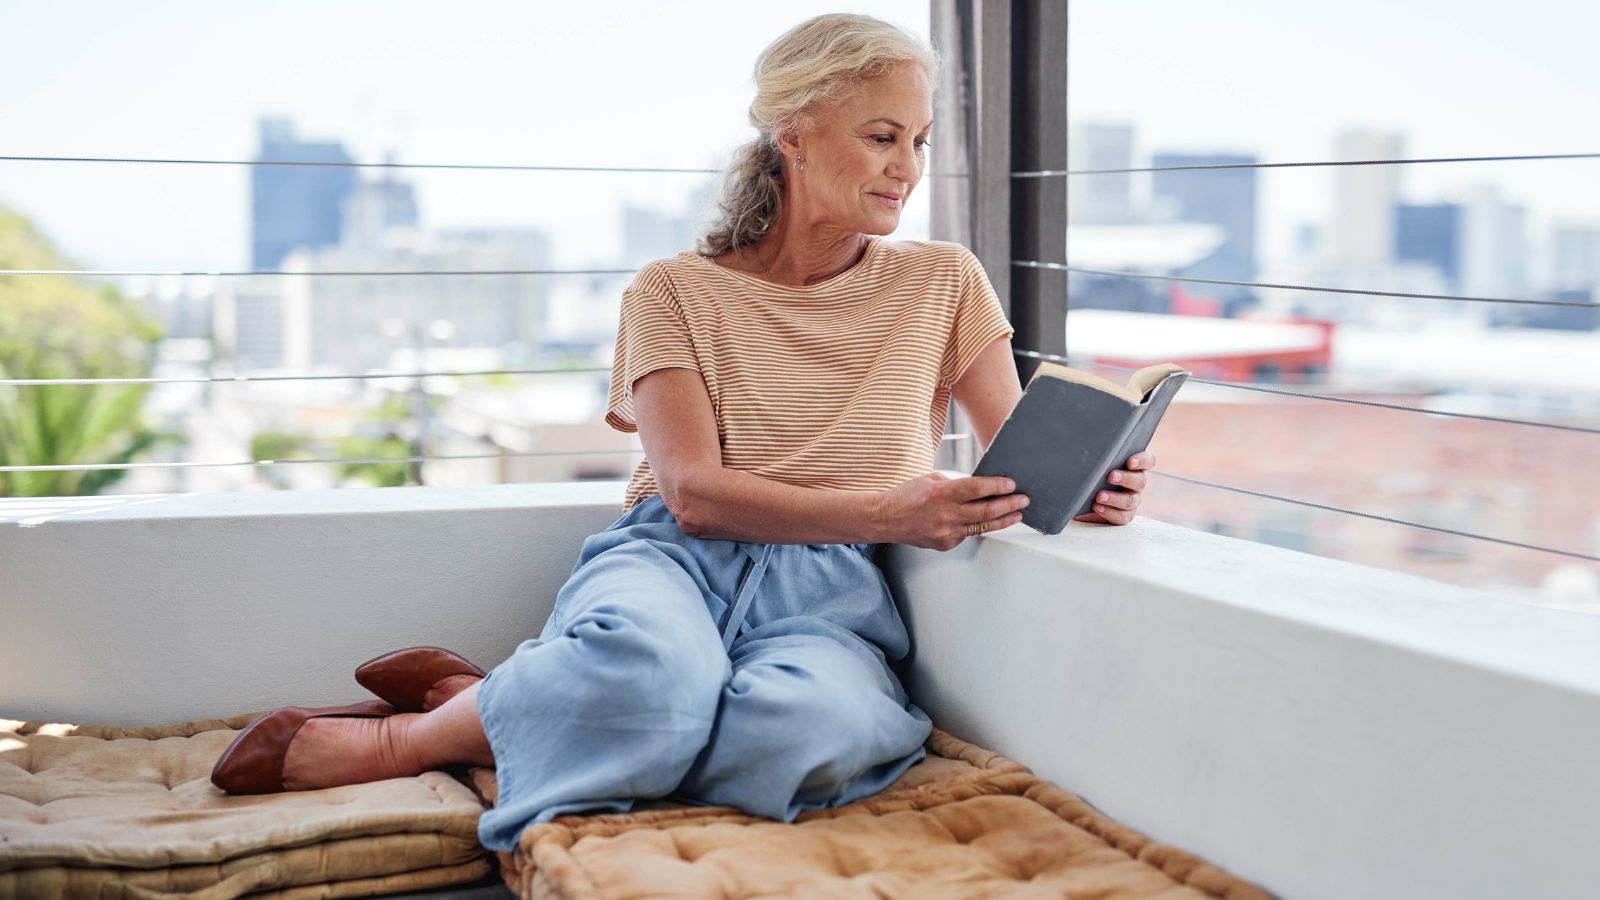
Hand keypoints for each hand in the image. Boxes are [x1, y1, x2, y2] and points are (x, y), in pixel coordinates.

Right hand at [872, 472, 1029, 550]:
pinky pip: (967, 534)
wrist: (885, 519)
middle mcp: (945, 514)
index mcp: (941, 493)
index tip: (1012, 484)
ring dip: (1003, 519)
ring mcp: (946, 532)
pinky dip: (977, 526)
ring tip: (1017, 514)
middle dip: (1009, 504)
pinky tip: (986, 521)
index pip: (977, 488)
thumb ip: (957, 485)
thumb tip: (983, 488)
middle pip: (986, 510)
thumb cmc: (908, 496)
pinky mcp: (945, 544)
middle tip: (1024, 500)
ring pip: (982, 526)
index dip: (997, 486)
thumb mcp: (932, 480)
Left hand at [1074, 451, 1154, 525]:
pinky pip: (1122, 516)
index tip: (1130, 461)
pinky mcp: (1124, 515)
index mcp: (1134, 465)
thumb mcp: (1094, 460)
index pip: (1148, 460)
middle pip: (1140, 480)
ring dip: (1115, 498)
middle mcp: (1136, 482)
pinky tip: (1097, 507)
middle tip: (1110, 476)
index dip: (1142, 460)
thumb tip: (1084, 438)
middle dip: (1125, 478)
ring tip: (1099, 496)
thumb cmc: (1089, 471)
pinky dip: (1110, 512)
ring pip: (1130, 500)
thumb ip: (1098, 452)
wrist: (1080, 496)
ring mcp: (1132, 499)